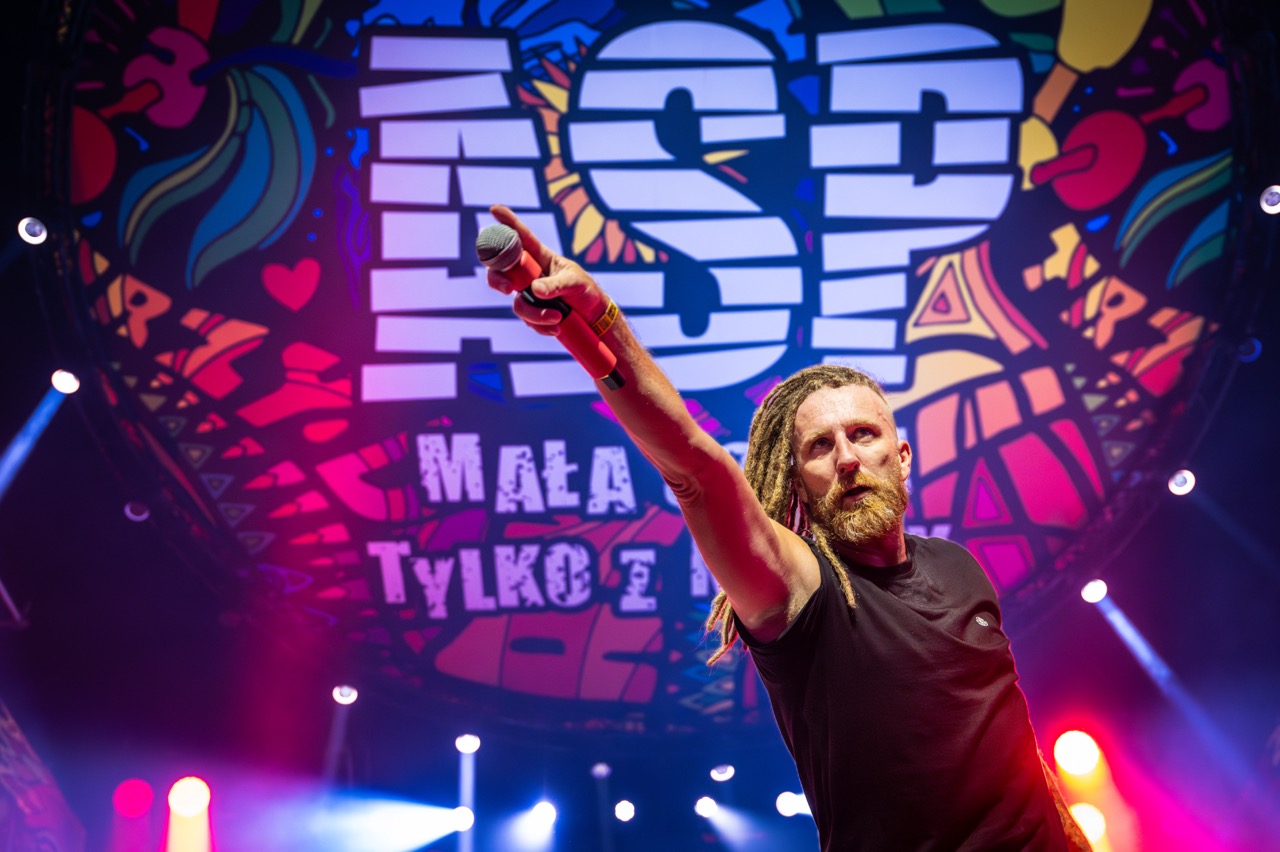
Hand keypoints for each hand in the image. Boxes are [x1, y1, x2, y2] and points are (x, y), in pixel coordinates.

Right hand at [485, 205, 606, 335]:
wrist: (593, 318)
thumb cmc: (585, 291)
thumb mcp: (575, 283)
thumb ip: (556, 285)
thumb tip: (534, 289)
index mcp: (541, 257)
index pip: (521, 237)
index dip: (507, 223)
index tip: (494, 209)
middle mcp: (529, 274)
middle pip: (500, 271)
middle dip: (497, 280)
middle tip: (508, 289)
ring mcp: (528, 294)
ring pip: (516, 303)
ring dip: (535, 314)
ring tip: (557, 318)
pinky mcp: (532, 312)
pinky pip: (527, 320)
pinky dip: (540, 326)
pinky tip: (556, 327)